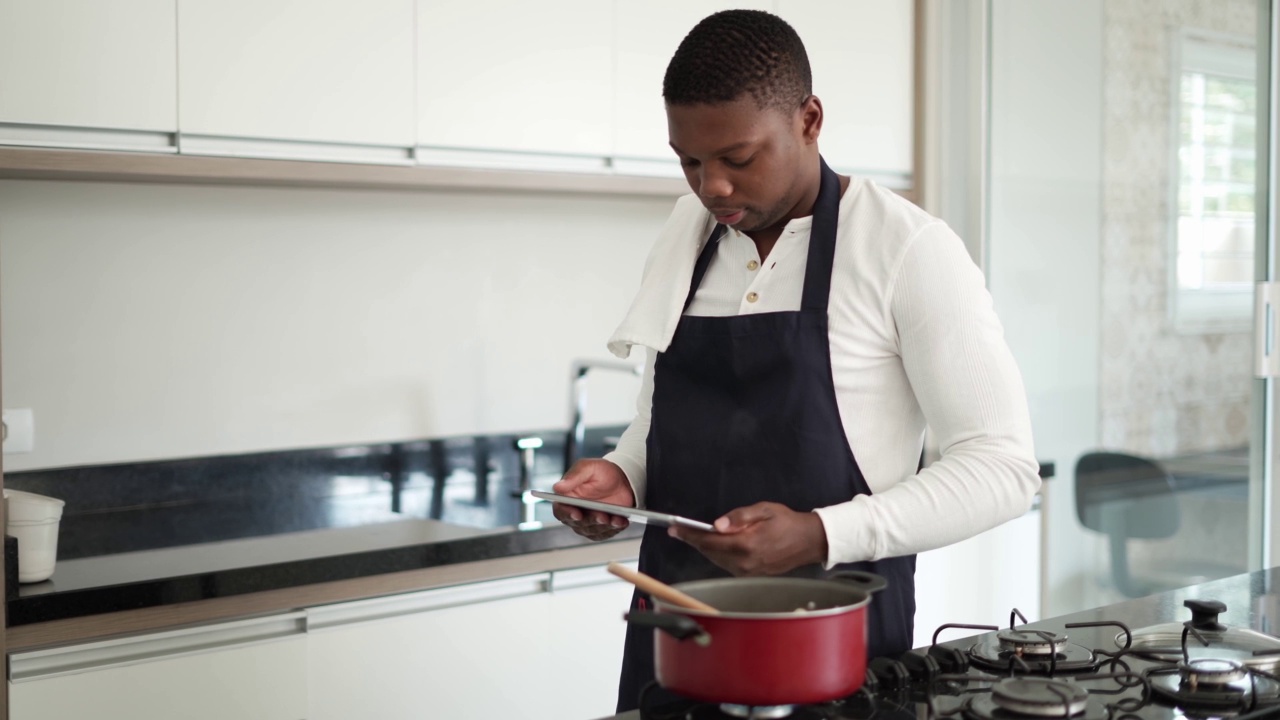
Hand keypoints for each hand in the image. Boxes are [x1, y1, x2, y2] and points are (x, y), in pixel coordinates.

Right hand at [550, 459, 635, 540]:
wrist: (621, 480)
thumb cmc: (601, 473)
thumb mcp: (588, 467)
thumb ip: (574, 476)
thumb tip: (557, 487)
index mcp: (567, 499)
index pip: (560, 511)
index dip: (567, 514)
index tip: (577, 514)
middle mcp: (575, 513)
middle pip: (578, 524)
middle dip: (591, 520)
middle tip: (602, 516)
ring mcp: (588, 522)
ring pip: (593, 530)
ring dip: (604, 526)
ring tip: (615, 518)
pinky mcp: (601, 528)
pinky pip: (606, 533)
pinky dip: (614, 529)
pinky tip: (621, 521)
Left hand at [668, 502, 828, 575]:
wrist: (809, 541)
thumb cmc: (787, 522)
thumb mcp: (764, 510)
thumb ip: (739, 517)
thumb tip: (717, 524)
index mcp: (747, 545)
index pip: (710, 541)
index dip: (690, 534)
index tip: (675, 529)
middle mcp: (745, 562)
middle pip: (710, 552)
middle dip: (694, 540)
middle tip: (680, 530)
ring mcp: (748, 571)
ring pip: (716, 559)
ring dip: (705, 547)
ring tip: (696, 535)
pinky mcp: (751, 574)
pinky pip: (726, 564)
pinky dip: (717, 554)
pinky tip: (716, 544)